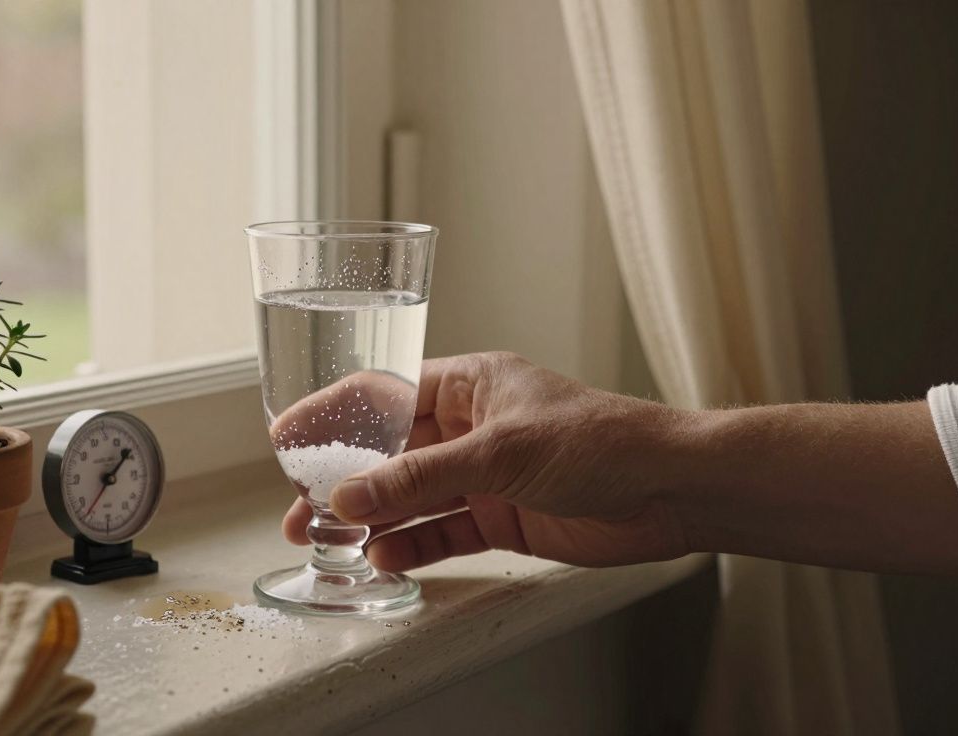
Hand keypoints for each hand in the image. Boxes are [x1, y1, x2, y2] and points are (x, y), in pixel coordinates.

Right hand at [281, 352, 692, 569]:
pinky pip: (443, 531)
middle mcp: (471, 426)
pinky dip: (414, 545)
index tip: (286, 437)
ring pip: (411, 497)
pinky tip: (387, 557)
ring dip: (373, 519)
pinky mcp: (502, 516)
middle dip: (345, 481)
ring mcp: (485, 474)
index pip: (382, 394)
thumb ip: (421, 477)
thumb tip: (353, 494)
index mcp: (469, 383)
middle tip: (303, 509)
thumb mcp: (500, 452)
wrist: (670, 490)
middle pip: (389, 452)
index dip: (332, 415)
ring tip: (331, 541)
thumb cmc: (601, 440)